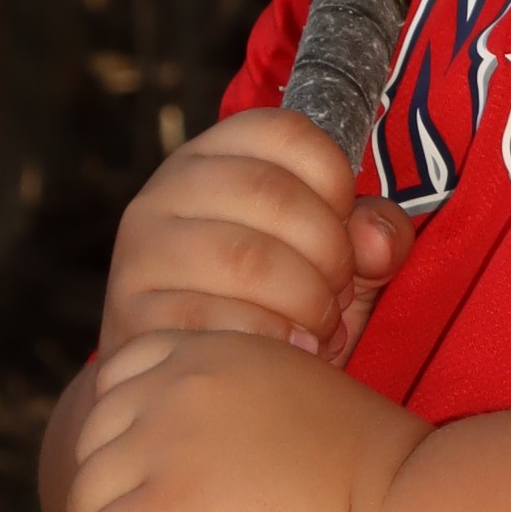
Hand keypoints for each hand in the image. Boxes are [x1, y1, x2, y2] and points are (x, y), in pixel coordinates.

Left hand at [64, 328, 425, 511]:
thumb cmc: (386, 482)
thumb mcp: (305, 404)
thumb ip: (244, 414)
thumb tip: (210, 469)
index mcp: (215, 351)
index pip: (124, 372)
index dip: (130, 427)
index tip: (153, 472)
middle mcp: (177, 386)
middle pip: (97, 437)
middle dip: (118, 485)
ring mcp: (159, 448)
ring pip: (88, 496)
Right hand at [100, 109, 413, 371]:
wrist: (193, 378)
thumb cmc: (274, 306)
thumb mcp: (332, 260)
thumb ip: (373, 237)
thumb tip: (377, 241)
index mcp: (216, 155)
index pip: (288, 132)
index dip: (337, 181)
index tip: (347, 230)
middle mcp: (168, 190)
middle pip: (274, 194)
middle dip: (330, 255)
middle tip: (338, 296)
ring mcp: (144, 251)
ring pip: (247, 259)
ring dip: (305, 304)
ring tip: (317, 331)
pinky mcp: (133, 314)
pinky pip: (216, 321)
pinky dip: (270, 342)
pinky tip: (285, 352)